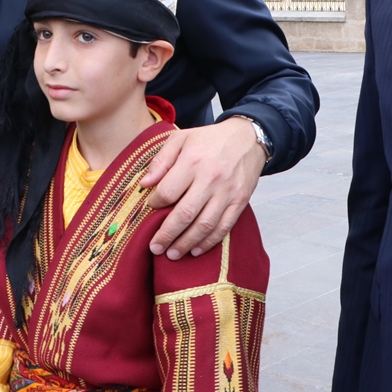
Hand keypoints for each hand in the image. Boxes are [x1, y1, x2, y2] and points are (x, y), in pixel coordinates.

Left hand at [139, 117, 263, 259]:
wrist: (247, 137)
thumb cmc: (209, 139)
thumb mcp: (181, 139)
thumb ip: (161, 161)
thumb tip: (144, 183)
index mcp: (192, 161)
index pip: (168, 191)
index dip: (155, 204)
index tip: (150, 208)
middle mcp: (210, 178)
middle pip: (185, 213)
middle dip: (167, 234)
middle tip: (155, 247)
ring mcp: (227, 192)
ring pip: (204, 225)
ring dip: (186, 243)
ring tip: (172, 254)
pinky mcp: (240, 201)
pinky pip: (224, 227)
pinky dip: (209, 242)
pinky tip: (196, 250)